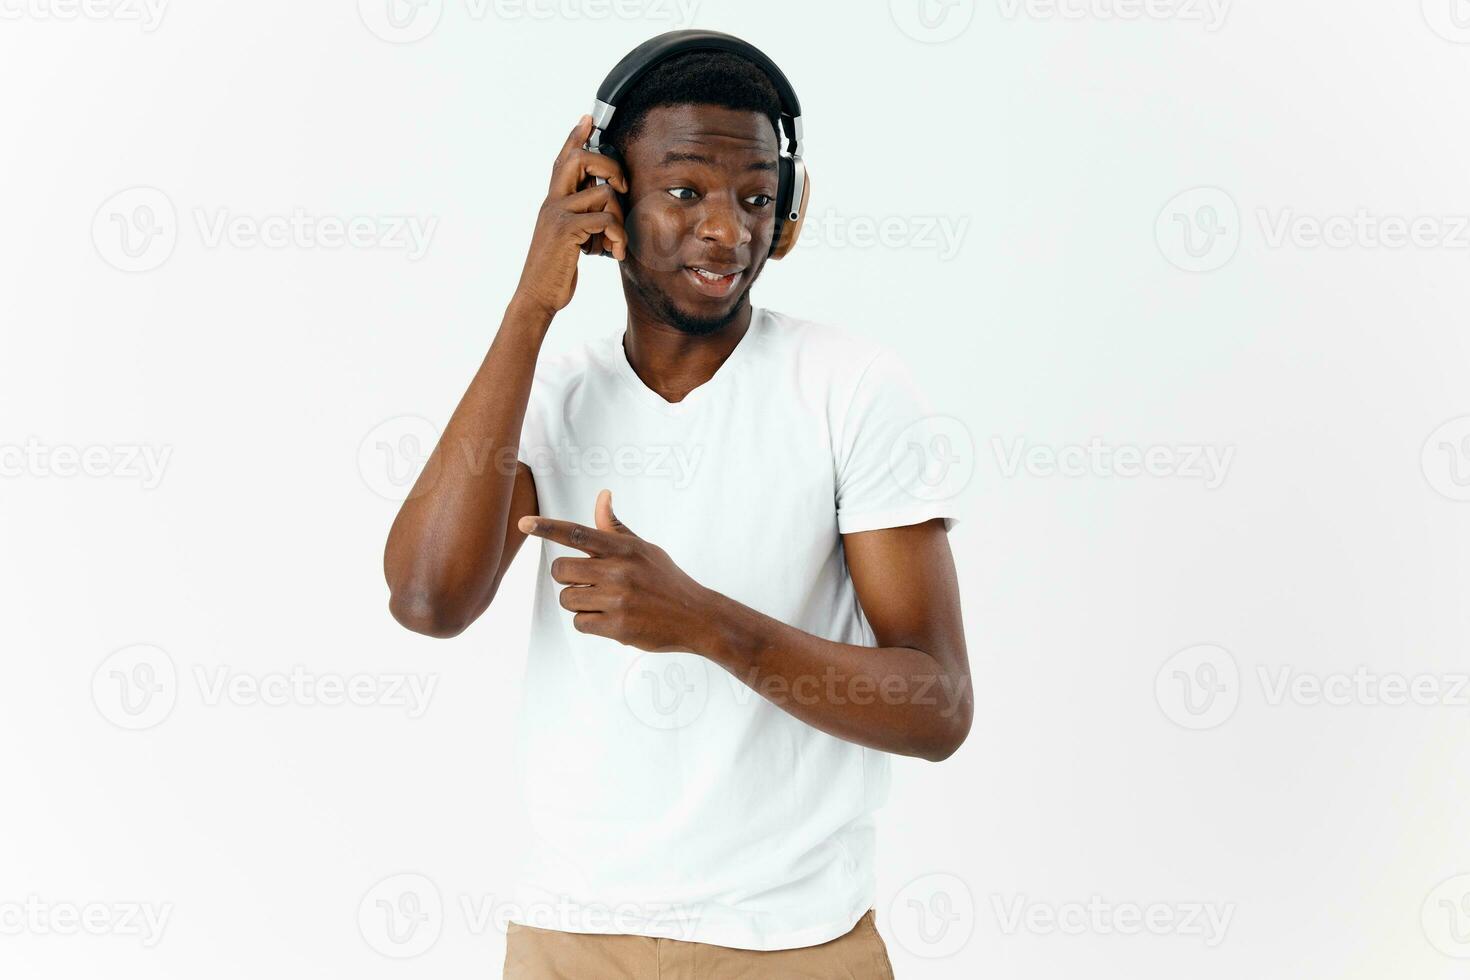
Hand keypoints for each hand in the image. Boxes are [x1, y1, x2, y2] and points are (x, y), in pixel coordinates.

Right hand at [512, 115, 628, 317]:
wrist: (537, 296)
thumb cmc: (556, 271)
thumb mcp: (569, 239)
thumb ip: (580, 218)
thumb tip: (604, 207)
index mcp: (553, 202)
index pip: (563, 159)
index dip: (575, 137)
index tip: (587, 118)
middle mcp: (552, 202)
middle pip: (580, 158)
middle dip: (609, 165)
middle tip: (621, 185)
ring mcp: (558, 214)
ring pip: (603, 193)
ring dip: (619, 218)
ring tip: (615, 242)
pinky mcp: (567, 230)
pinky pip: (606, 219)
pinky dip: (617, 236)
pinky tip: (614, 253)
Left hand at [518, 490, 714, 652]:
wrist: (697, 618)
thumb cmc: (667, 580)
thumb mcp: (645, 549)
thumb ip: (616, 528)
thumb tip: (603, 496)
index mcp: (624, 549)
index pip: (578, 533)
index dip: (547, 528)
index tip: (524, 523)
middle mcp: (619, 571)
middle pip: (561, 570)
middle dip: (566, 577)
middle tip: (586, 581)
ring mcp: (618, 600)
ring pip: (568, 599)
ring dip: (578, 602)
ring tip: (603, 603)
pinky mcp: (618, 627)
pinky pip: (580, 623)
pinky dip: (589, 623)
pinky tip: (609, 620)